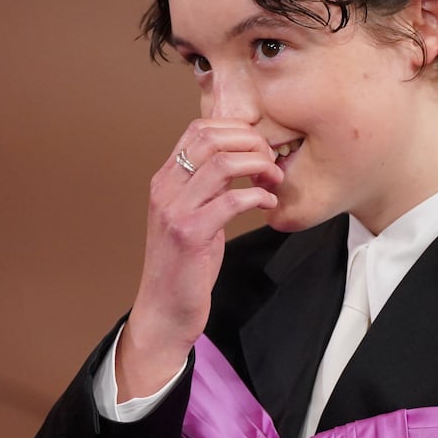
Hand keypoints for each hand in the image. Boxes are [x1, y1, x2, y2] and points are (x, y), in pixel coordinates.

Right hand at [116, 119, 280, 399]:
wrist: (164, 309)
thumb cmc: (184, 265)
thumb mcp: (192, 215)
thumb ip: (208, 187)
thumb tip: (240, 161)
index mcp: (165, 180)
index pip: (198, 128)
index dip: (236, 129)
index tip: (259, 147)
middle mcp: (165, 189)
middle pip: (211, 138)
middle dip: (251, 143)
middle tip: (271, 161)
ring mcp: (175, 211)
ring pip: (222, 163)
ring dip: (258, 166)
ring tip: (273, 180)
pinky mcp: (190, 235)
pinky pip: (231, 201)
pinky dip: (257, 196)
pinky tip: (266, 204)